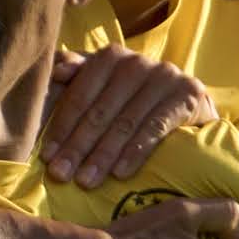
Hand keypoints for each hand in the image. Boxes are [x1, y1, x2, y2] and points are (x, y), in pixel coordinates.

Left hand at [41, 48, 218, 189]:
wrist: (191, 108)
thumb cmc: (137, 102)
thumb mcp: (105, 89)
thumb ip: (79, 78)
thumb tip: (56, 70)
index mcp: (111, 57)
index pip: (80, 94)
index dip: (62, 126)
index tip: (47, 157)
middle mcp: (138, 61)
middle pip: (101, 110)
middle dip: (78, 145)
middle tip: (60, 175)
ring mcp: (165, 75)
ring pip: (126, 121)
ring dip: (103, 155)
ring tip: (86, 182)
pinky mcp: (188, 93)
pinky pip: (156, 127)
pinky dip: (136, 152)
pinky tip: (120, 174)